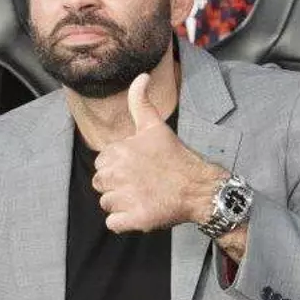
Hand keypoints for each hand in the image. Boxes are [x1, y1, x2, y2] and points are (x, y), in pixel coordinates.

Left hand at [92, 73, 220, 233]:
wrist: (198, 187)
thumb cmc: (175, 157)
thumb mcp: (154, 126)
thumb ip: (139, 101)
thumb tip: (140, 76)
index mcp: (118, 152)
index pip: (102, 164)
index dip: (118, 167)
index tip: (138, 167)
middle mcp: (118, 174)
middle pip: (101, 184)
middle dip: (117, 185)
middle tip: (141, 183)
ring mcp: (125, 197)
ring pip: (107, 203)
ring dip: (122, 204)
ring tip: (143, 196)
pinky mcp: (133, 218)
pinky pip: (113, 223)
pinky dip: (124, 221)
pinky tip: (141, 211)